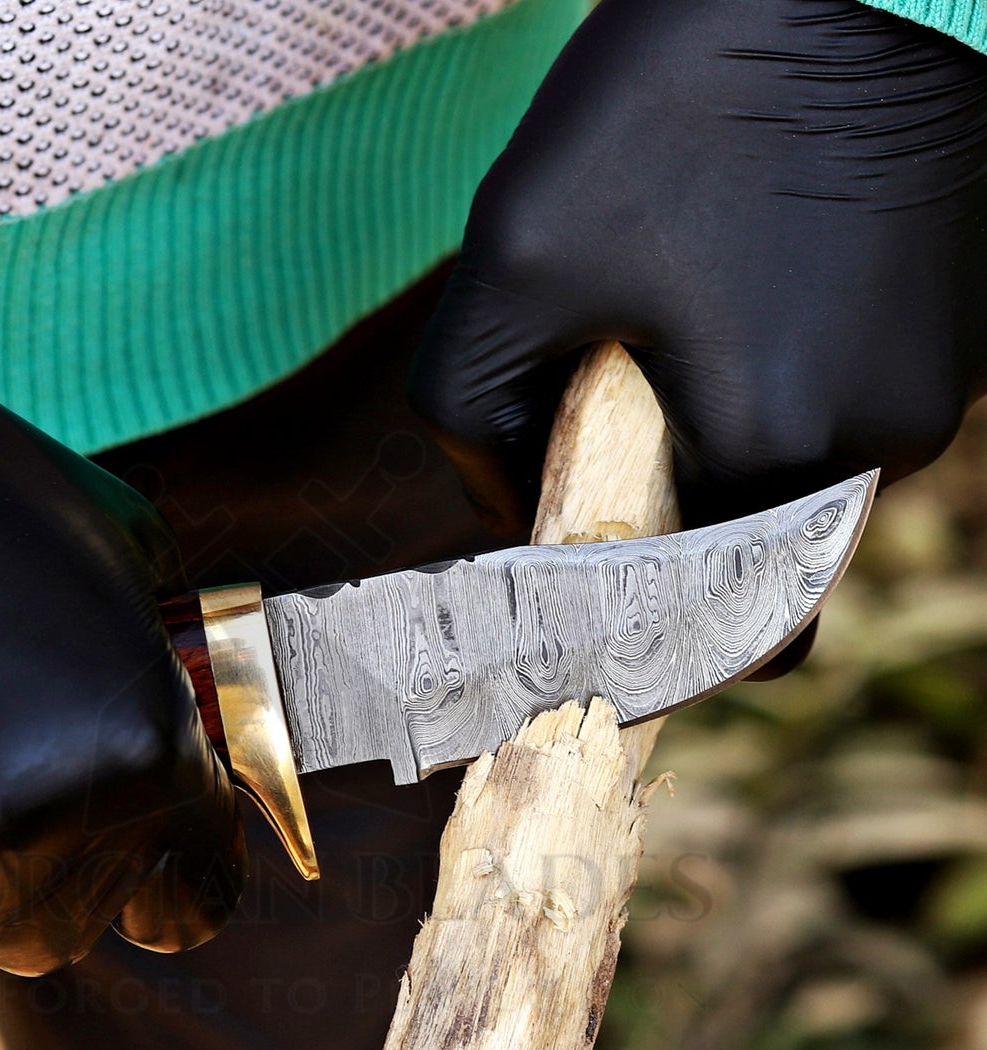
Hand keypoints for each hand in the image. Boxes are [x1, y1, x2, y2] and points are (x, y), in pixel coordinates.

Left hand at [410, 0, 986, 534]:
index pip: (675, 593)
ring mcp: (933, 391)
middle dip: (659, 476)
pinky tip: (754, 278)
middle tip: (626, 361)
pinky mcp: (959, 336)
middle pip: (728, 533)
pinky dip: (781, 370)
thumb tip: (504, 504)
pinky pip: (837, 401)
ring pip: (785, 467)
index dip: (606, 551)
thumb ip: (470, 412)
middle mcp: (879, 448)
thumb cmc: (678, 98)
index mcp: (779, 454)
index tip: (574, 465)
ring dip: (720, 419)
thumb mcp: (515, 255)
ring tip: (696, 298)